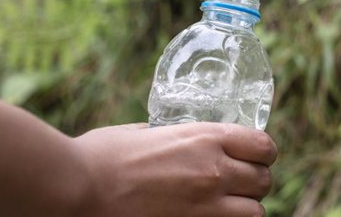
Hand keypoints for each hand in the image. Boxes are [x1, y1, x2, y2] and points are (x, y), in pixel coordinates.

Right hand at [74, 122, 276, 216]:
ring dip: (246, 208)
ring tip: (229, 206)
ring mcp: (205, 205)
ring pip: (255, 213)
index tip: (256, 156)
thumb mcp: (146, 131)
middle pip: (263, 181)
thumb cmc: (103, 155)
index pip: (263, 146)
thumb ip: (172, 134)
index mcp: (205, 138)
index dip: (263, 152)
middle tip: (240, 183)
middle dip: (255, 182)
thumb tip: (179, 137)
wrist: (77, 188)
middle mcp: (213, 170)